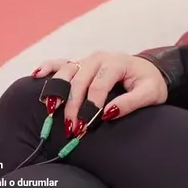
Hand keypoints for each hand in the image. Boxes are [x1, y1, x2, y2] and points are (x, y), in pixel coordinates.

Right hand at [31, 52, 167, 135]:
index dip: (90, 107)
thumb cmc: (150, 83)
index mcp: (117, 63)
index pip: (99, 86)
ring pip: (66, 72)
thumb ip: (132, 103)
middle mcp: (99, 58)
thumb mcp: (150, 94)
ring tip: (50, 109)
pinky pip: (60, 63)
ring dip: (56, 90)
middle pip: (79, 80)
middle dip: (72, 105)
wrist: (149, 71)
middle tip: (70, 128)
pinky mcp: (80, 64)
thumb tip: (108, 113)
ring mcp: (87, 60)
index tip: (84, 128)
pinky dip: (47, 68)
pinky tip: (36, 76)